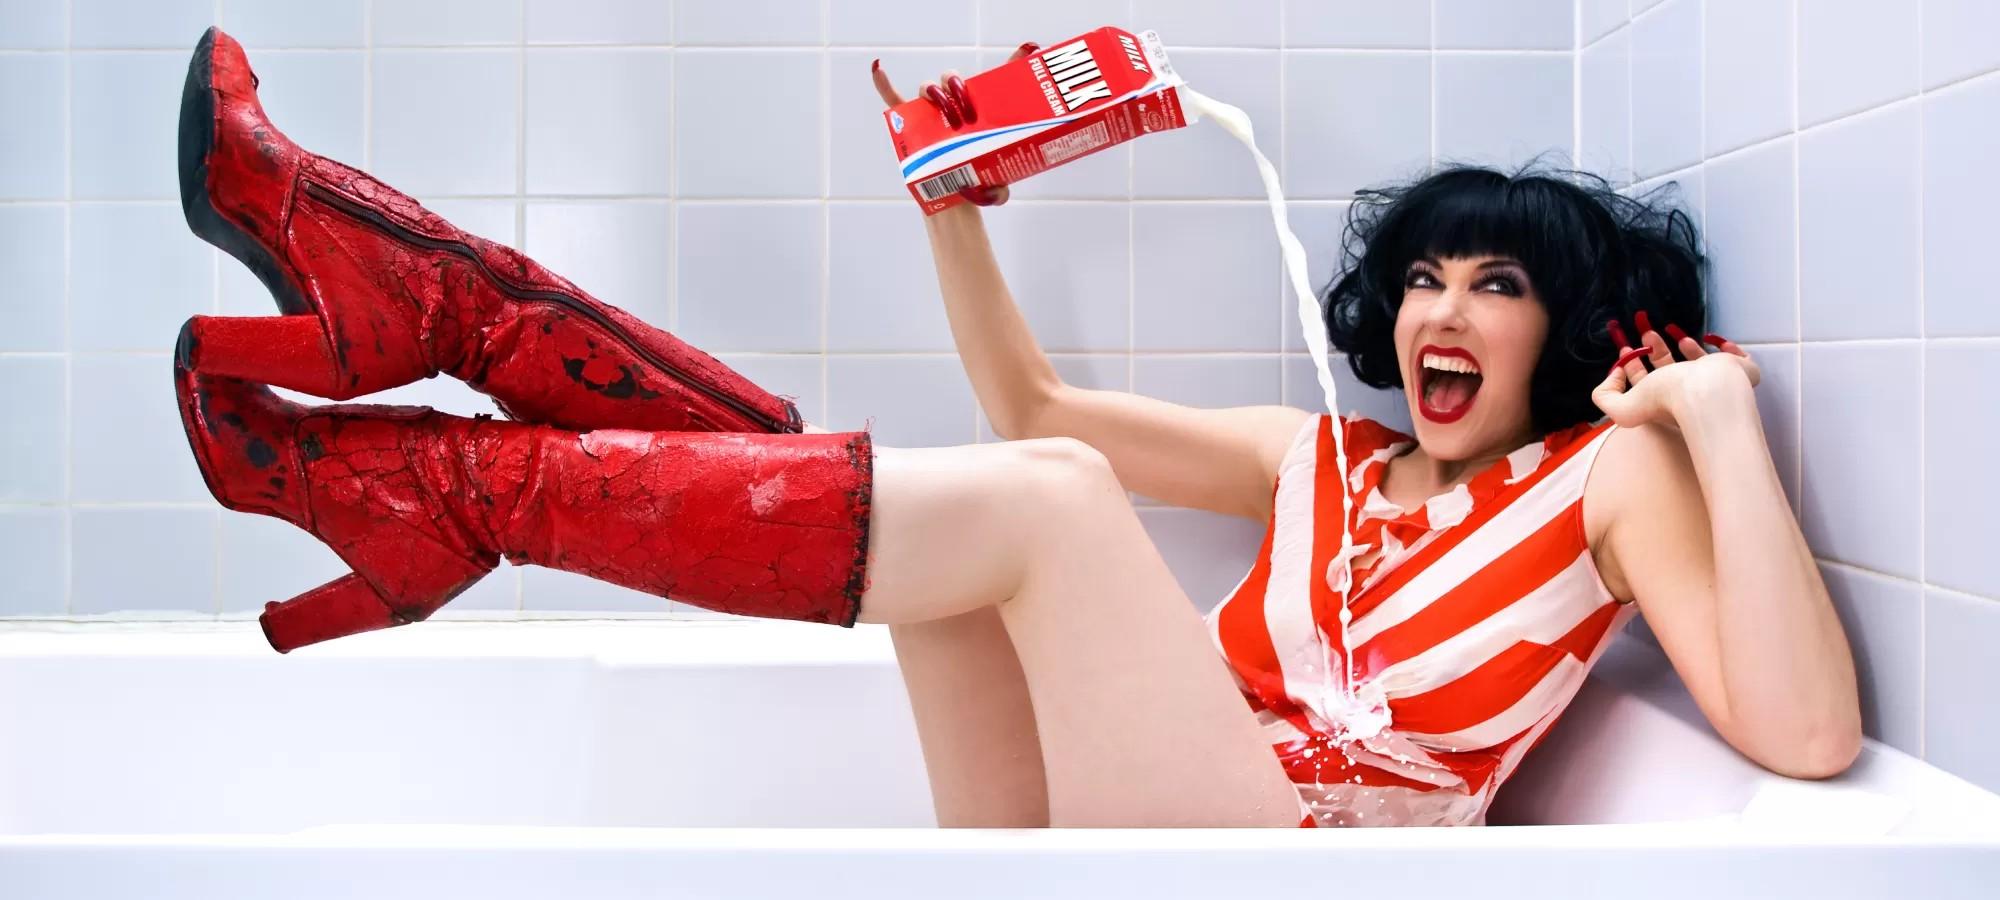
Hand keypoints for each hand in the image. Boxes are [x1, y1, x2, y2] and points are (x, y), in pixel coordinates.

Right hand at [871, 42, 1040, 208]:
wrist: (949, 203)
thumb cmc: (975, 187)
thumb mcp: (994, 190)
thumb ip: (999, 191)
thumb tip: (998, 192)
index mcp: (980, 113)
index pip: (991, 83)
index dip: (1010, 62)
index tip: (1026, 51)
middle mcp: (956, 108)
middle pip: (953, 81)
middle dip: (958, 90)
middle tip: (968, 115)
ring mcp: (932, 116)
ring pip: (928, 90)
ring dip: (934, 93)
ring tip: (944, 114)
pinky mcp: (910, 127)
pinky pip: (893, 101)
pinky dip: (884, 84)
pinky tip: (878, 68)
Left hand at [1591, 312, 1760, 430]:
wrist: (1708, 393)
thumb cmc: (1668, 399)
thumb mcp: (1621, 408)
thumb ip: (1605, 395)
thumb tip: (1616, 372)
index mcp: (1663, 401)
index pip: (1643, 382)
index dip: (1631, 365)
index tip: (1624, 347)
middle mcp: (1689, 392)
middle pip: (1666, 367)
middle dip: (1653, 347)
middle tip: (1644, 329)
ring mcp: (1715, 381)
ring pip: (1698, 360)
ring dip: (1684, 343)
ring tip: (1671, 328)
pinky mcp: (1740, 371)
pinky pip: (1736, 358)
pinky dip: (1725, 346)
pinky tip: (1711, 337)